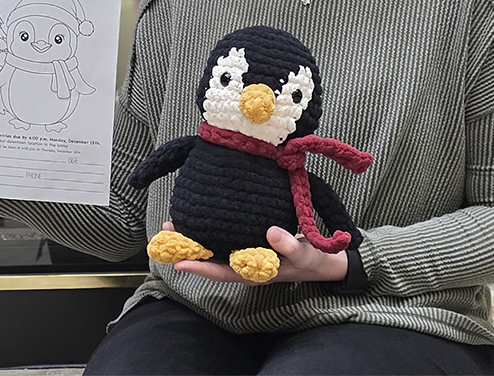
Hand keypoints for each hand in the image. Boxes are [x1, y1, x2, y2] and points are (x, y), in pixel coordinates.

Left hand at [162, 222, 347, 284]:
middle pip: (211, 261)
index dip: (200, 267)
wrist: (325, 262)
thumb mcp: (305, 254)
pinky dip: (211, 233)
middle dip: (189, 249)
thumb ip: (288, 246)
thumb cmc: (313, 261)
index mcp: (254, 273)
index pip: (222, 272)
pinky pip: (225, 242)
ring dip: (196, 240)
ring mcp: (247, 257)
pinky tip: (203, 220)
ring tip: (177, 222)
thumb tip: (270, 232)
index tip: (178, 261)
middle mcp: (246, 267)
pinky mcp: (251, 246)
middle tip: (167, 230)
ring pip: (215, 251)